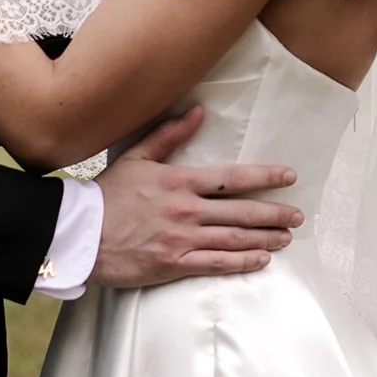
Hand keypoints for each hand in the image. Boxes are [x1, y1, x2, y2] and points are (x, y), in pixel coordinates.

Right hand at [88, 107, 302, 287]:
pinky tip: (261, 259)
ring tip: (286, 237)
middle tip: (297, 216)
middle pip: (241, 212)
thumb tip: (198, 112)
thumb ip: (170, 135)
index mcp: (179, 182)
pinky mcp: (173, 265)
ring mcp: (181, 239)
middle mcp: (186, 210)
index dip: (265, 177)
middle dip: (274, 213)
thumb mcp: (137, 158)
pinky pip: (216, 264)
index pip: (232, 178)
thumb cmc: (106, 195)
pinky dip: (242, 262)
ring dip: (265, 238)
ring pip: (234, 239)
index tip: (289, 177)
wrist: (79, 234)